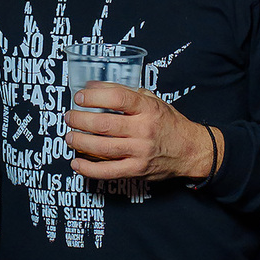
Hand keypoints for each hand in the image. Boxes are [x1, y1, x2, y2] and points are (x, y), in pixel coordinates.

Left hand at [65, 83, 222, 183]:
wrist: (190, 150)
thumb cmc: (168, 123)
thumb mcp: (152, 101)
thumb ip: (124, 93)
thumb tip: (93, 87)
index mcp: (148, 109)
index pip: (118, 99)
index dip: (95, 97)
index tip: (80, 97)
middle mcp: (144, 130)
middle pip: (104, 125)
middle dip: (80, 120)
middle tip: (69, 117)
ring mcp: (140, 152)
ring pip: (102, 148)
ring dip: (80, 142)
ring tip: (69, 136)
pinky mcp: (136, 170)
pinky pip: (107, 172)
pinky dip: (88, 169)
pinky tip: (76, 163)